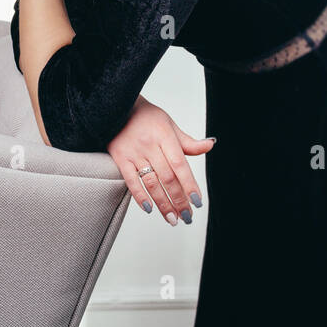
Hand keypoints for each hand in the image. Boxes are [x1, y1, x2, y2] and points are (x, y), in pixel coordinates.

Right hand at [108, 95, 213, 226]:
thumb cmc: (147, 117)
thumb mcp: (169, 124)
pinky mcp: (119, 158)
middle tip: (187, 217)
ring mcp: (134, 153)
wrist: (117, 107)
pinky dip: (140, 196)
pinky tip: (149, 209)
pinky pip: (130, 180)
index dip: (189, 185)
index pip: (180, 165)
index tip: (197, 202)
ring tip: (172, 219)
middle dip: (179, 200)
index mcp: (165, 136)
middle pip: (167, 178)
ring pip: (150, 182)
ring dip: (162, 203)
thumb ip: (187, 141)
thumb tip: (209, 145)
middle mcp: (150, 145)